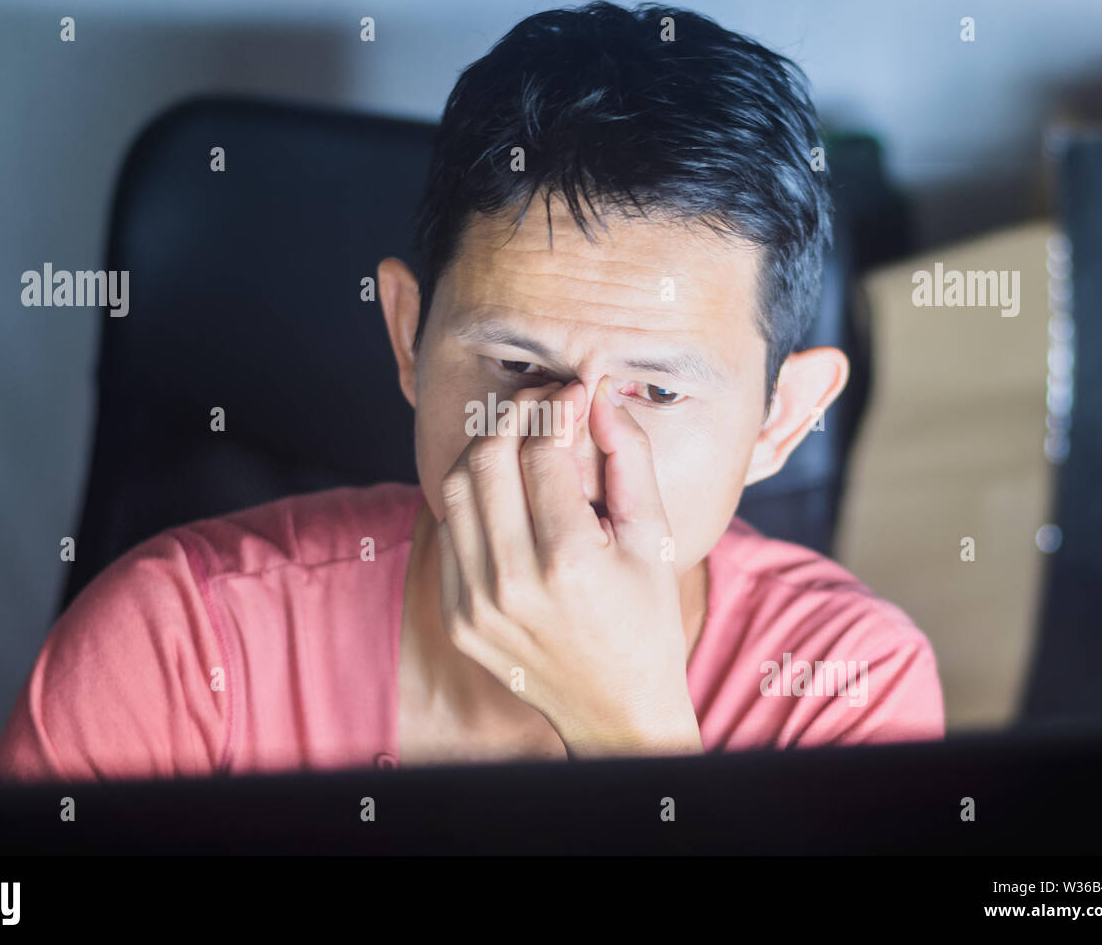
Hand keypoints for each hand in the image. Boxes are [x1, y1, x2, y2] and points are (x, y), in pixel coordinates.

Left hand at [437, 375, 702, 757]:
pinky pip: (448, 532)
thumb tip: (598, 398)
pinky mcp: (457, 617)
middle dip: (512, 414)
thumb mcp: (653, 537)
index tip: (574, 393)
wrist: (614, 707)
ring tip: (521, 440)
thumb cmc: (645, 617)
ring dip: (486, 451)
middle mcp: (512, 584)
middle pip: (485, 459)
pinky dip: (473, 500)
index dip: (556, 406)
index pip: (539, 451)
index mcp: (570, 562)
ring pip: (454, 490)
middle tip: (542, 402)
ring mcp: (475, 605)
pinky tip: (506, 494)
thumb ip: (630, 459)